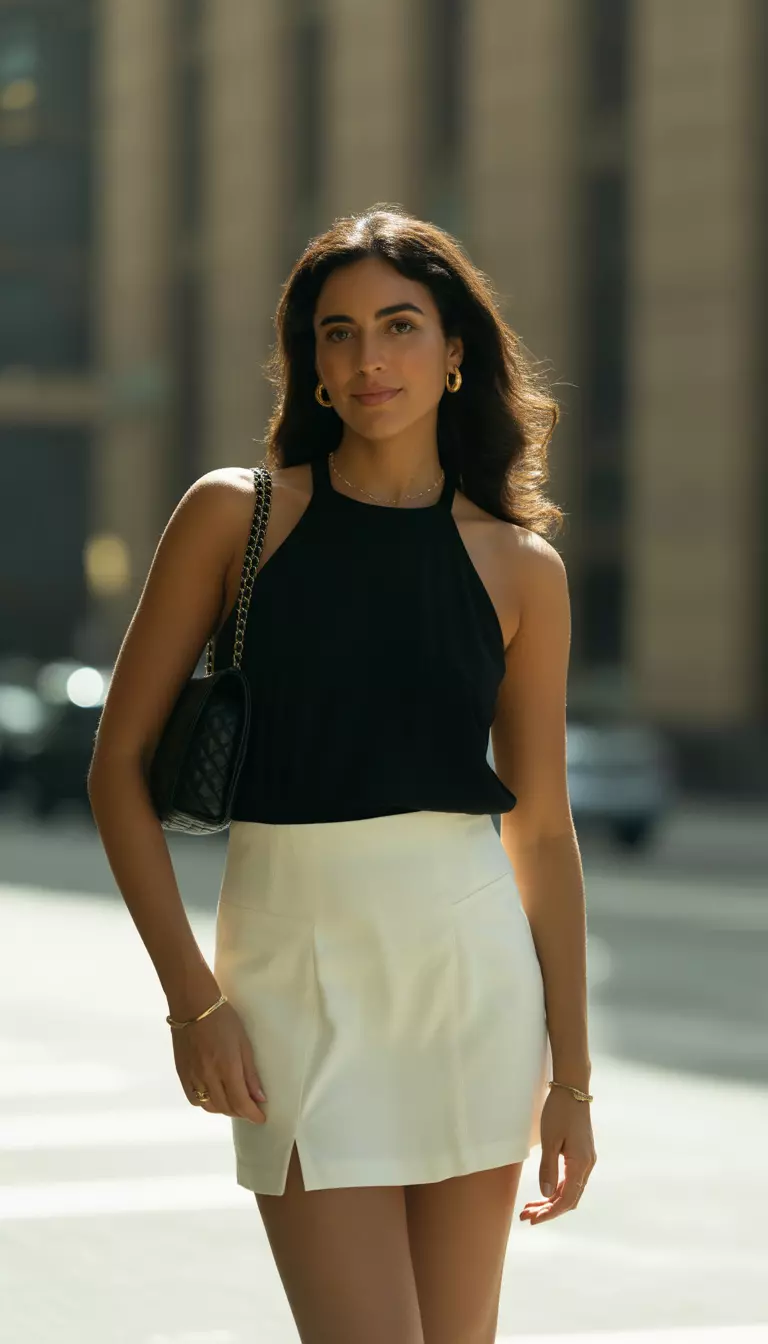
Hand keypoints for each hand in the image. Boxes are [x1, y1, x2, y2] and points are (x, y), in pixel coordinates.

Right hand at [170, 1000, 267, 1124]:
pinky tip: (213, 1096)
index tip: (261, 1118)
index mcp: (227, 1067)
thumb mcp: (244, 1043)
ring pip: (209, 1107)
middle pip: (226, 1107)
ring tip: (234, 1103)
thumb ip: (250, 1073)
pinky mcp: (182, 1074)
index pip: (241, 1102)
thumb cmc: (223, 1019)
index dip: (252, 1114)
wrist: (193, 1006)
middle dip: (241, 1112)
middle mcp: (208, 1076)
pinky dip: (206, 1103)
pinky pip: (194, 1099)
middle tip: (250, 1109)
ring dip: (224, 1109)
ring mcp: (193, 1077)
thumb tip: (259, 1098)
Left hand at [519, 1087, 595, 1223]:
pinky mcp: (582, 1154)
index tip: (532, 1220)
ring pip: (570, 1190)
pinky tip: (544, 1191)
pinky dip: (556, 1189)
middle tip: (526, 1217)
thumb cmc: (559, 1111)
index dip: (549, 1213)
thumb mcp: (550, 1139)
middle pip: (569, 1198)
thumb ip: (548, 1168)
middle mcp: (587, 1165)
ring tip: (530, 1208)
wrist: (572, 1088)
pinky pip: (570, 1179)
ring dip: (551, 1201)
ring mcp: (586, 1160)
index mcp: (581, 1164)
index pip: (566, 1199)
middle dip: (548, 1210)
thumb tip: (546, 1194)